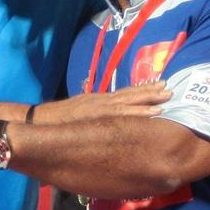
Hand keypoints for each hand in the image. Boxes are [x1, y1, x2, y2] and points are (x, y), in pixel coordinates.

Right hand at [57, 82, 171, 121]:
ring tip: (167, 98)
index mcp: (98, 100)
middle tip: (169, 89)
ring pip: (130, 101)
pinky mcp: (99, 115)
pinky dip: (140, 112)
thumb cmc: (57, 121)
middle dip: (150, 92)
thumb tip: (102, 123)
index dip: (140, 90)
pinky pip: (123, 113)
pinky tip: (153, 113)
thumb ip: (92, 116)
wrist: (40, 120)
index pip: (123, 94)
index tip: (157, 86)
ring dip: (150, 99)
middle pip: (130, 94)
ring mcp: (101, 107)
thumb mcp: (77, 114)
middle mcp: (102, 101)